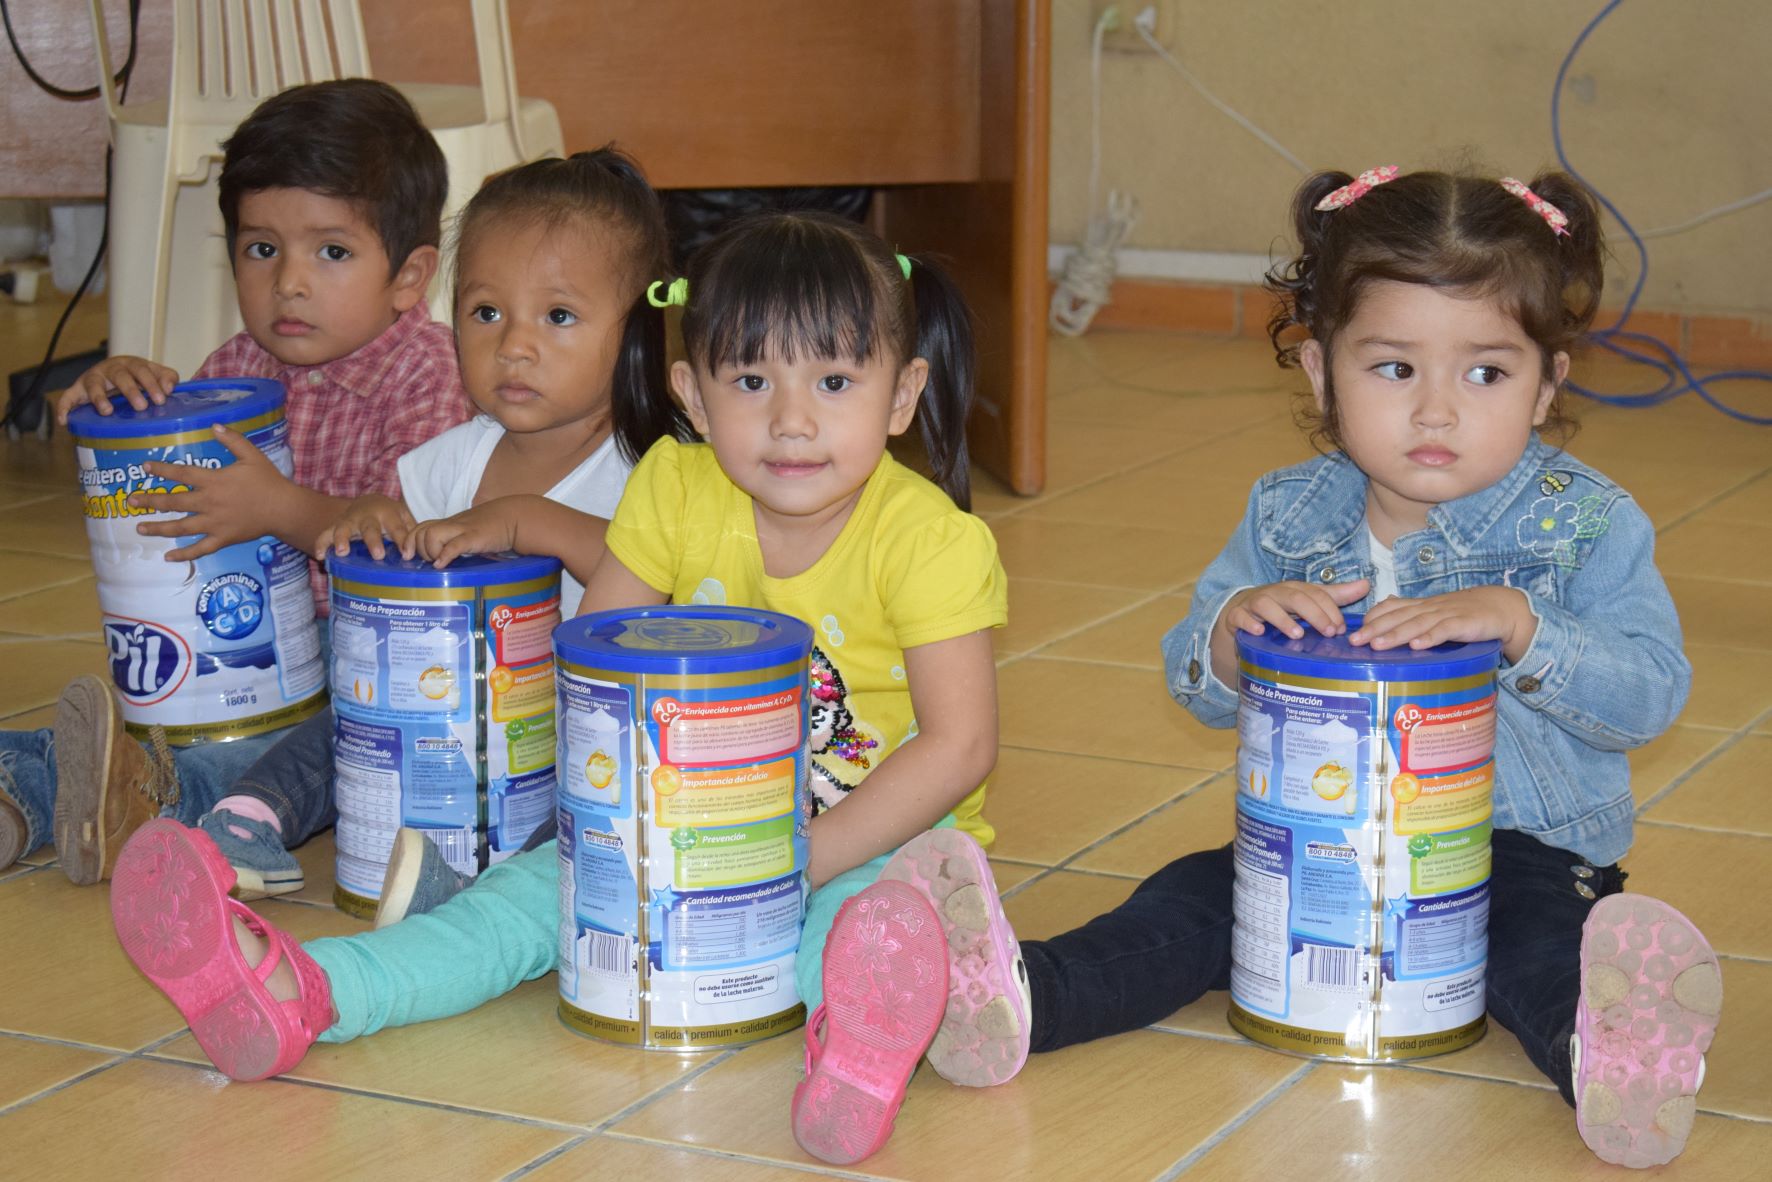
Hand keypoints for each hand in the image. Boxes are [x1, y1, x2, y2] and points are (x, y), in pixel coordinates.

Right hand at [54, 356, 179, 423]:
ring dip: (99, 397)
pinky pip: (68, 397)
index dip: (152, 383)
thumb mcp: (155, 374)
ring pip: (94, 384)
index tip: (161, 398)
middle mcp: (111, 368)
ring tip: (106, 411)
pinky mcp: (78, 389)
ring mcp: (93, 378)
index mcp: (131, 364)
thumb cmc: (138, 377)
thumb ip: (167, 378)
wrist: (111, 372)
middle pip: (120, 376)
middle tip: (141, 406)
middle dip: (131, 390)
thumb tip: (170, 388)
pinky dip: (64, 407)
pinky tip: (64, 420)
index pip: (142, 370)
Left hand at [132, 425, 289, 560]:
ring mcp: (214, 523)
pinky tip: (168, 557)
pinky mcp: (222, 538)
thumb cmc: (268, 481)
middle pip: (173, 502)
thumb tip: (214, 425)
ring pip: (180, 527)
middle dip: (150, 501)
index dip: (162, 470)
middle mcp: (209, 503)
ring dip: (158, 527)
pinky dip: (184, 554)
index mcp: (214, 481)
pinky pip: (200, 549)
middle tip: (131, 501)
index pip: (182, 474)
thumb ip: (232, 440)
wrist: (283, 509)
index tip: (145, 467)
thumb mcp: (252, 455)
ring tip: (140, 527)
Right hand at [319, 495, 416, 559]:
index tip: (407, 555)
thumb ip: (411, 532)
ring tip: (342, 552)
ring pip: (344, 528)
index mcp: (388, 513)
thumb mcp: (404, 518)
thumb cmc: (391, 516)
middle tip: (378, 555)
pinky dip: (321, 544)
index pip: (397, 528)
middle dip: (373, 541)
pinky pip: (325, 534)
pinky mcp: (336, 526)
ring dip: (342, 539)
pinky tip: (320, 556)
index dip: (402, 541)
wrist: (369, 501)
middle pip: (370, 528)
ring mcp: (350, 521)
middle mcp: (368, 516)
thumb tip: (418, 552)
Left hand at [405, 501, 522, 568]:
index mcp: (449, 524)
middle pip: (421, 532)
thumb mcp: (470, 533)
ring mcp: (462, 529)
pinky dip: (444, 556)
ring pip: (432, 535)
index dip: (410, 541)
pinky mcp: (474, 537)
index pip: (419, 528)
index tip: (409, 555)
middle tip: (430, 561)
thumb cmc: (493, 528)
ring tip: (439, 562)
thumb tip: (443, 559)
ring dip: (431, 552)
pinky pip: (454, 544)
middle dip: (419, 549)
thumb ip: (456, 541)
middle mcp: (451, 525)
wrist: (514, 517)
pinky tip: (442, 565)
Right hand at [1220, 578, 1369, 641]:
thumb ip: (1335, 595)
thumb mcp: (1307, 600)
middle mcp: (1275, 593)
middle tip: (1329, 633)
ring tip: (1297, 635)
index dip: (1330, 609)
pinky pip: (1240, 617)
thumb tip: (1367, 584)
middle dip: (1314, 614)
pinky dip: (1249, 623)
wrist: (1242, 611)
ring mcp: (1254, 604)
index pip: (1315, 594)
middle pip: (1295, 598)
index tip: (1341, 629)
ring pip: (1267, 605)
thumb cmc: (1281, 607)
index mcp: (1295, 589)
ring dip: (1283, 619)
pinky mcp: (1237, 616)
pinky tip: (1259, 631)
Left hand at [1349, 587, 1536, 662]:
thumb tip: (1382, 611)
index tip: (1352, 632)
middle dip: (1375, 629)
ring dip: (1396, 634)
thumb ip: (1410, 613)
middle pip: (1398, 617)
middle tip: (1355, 641)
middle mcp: (1429, 608)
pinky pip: (1445, 630)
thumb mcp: (1434, 612)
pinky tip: (1417, 646)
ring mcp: (1446, 615)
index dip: (1372, 619)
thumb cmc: (1463, 613)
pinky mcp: (1463, 624)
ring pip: (1416, 624)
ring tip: (1377, 645)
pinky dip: (1430, 638)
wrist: (1500, 607)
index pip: (1390, 609)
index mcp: (1420, 606)